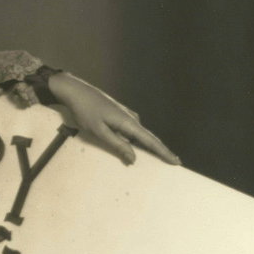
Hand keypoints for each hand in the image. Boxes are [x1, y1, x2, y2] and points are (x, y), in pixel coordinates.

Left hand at [47, 72, 180, 165]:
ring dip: (146, 146)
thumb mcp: (99, 131)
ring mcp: (126, 115)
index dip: (164, 152)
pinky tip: (133, 147)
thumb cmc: (85, 111)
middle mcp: (131, 118)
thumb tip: (134, 158)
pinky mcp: (119, 114)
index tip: (176, 162)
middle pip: (149, 138)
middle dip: (160, 151)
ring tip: (155, 159)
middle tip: (172, 163)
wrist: (76, 91)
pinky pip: (131, 131)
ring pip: (139, 135)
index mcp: (128, 122)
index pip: (151, 141)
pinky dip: (135, 140)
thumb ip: (117, 145)